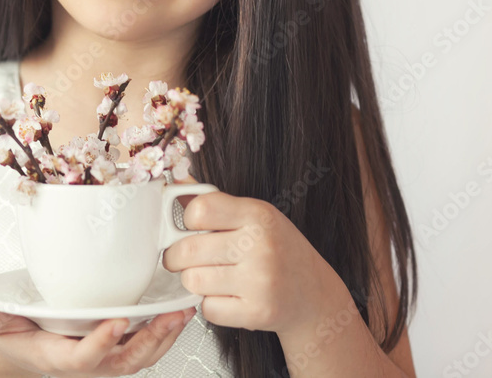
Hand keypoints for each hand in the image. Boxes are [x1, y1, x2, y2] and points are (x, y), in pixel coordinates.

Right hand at [0, 299, 195, 376]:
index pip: (82, 358)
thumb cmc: (15, 333)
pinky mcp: (119, 347)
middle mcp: (87, 362)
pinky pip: (146, 346)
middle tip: (168, 319)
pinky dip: (165, 332)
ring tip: (182, 314)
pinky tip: (180, 312)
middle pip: (123, 363)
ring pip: (141, 357)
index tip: (117, 322)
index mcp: (58, 357)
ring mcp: (106, 357)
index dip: (101, 344)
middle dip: (148, 343)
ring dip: (164, 337)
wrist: (26, 346)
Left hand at [164, 173, 342, 335]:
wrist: (314, 294)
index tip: (191, 228)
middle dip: (176, 257)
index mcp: (258, 215)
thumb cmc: (280, 251)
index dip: (187, 219)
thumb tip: (177, 178)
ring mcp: (260, 280)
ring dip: (195, 281)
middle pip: (187, 249)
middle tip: (183, 258)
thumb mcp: (255, 216)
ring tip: (212, 277)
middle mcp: (261, 245)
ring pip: (193, 280)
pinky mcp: (257, 312)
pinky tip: (228, 296)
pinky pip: (207, 308)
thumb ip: (215, 202)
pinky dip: (211, 305)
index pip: (201, 209)